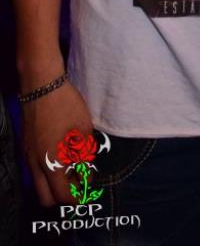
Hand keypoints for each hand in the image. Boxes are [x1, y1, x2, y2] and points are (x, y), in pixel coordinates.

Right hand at [21, 80, 94, 205]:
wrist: (41, 85)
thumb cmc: (66, 106)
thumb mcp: (83, 130)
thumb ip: (85, 155)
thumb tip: (87, 170)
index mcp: (51, 164)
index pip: (63, 196)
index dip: (78, 196)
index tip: (89, 186)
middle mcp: (36, 165)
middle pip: (46, 199)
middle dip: (62, 196)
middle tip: (78, 182)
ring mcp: (28, 156)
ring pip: (39, 184)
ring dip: (54, 183)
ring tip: (71, 168)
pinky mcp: (26, 146)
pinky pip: (35, 169)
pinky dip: (47, 170)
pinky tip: (61, 154)